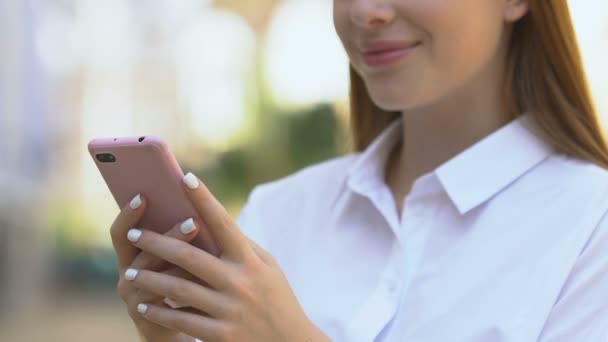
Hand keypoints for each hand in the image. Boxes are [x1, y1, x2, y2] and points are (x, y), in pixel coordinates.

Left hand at [122, 172, 330, 341]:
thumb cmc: (277, 298)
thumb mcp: (268, 267)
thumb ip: (242, 246)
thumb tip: (211, 222)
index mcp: (250, 260)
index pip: (224, 223)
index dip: (204, 199)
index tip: (185, 178)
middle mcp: (240, 281)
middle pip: (188, 256)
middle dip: (156, 242)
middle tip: (134, 233)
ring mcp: (230, 309)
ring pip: (178, 290)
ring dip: (150, 280)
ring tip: (130, 272)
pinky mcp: (221, 334)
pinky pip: (182, 321)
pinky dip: (160, 312)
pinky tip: (144, 305)